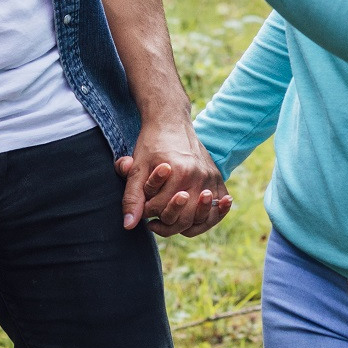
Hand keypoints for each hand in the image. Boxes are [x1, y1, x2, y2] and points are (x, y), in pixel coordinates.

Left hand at [115, 117, 231, 237]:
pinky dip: (211, 217)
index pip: (162, 210)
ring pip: (202, 219)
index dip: (148, 212)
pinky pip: (218, 209)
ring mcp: (210, 178)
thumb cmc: (151, 144)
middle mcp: (199, 176)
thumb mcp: (137, 169)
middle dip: (166, 223)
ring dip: (186, 225)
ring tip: (171, 220)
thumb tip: (129, 225)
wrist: (171, 122)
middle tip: (155, 218)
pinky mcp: (217, 179)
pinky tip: (200, 218)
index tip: (144, 207)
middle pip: (184, 219)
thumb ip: (132, 197)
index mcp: (180, 172)